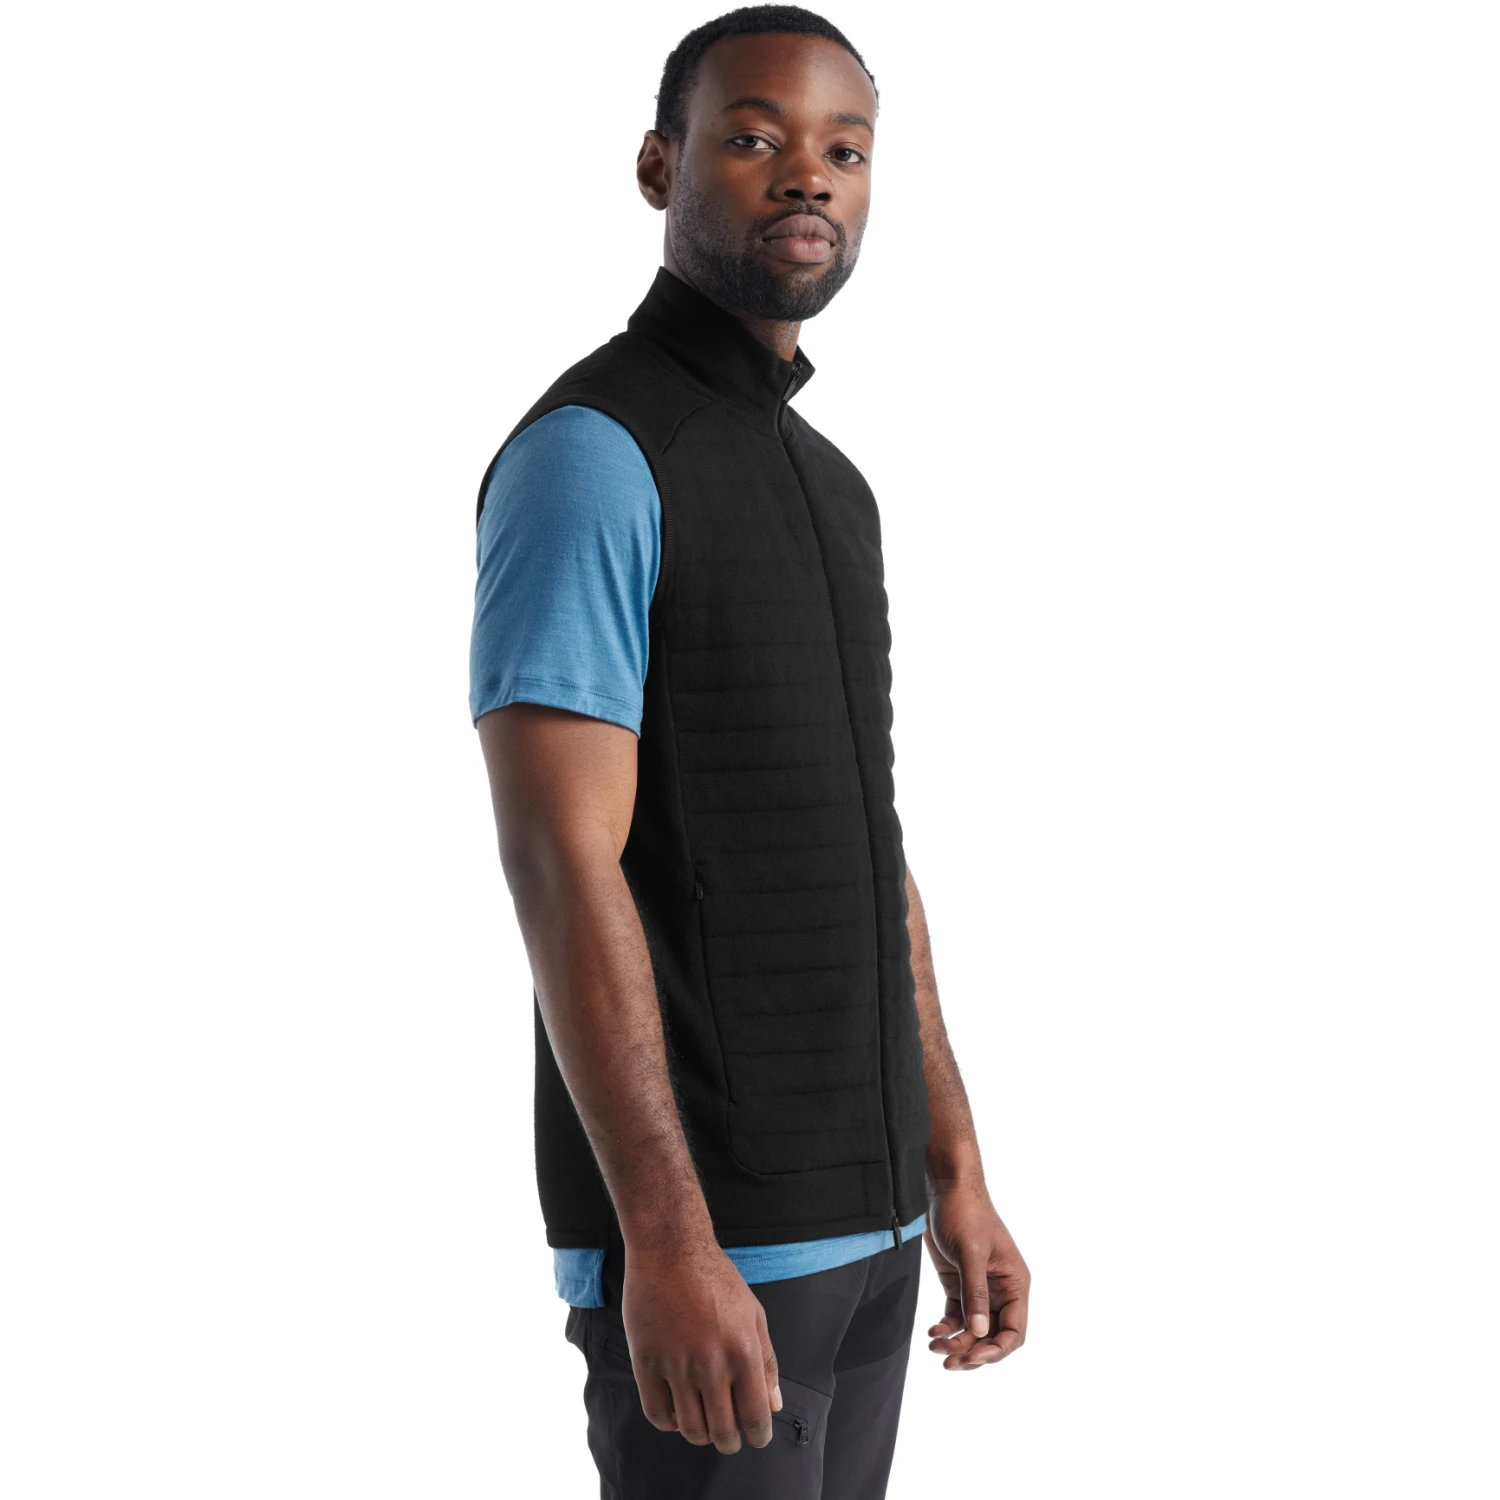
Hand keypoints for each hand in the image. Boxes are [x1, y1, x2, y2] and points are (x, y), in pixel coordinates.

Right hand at [621, 1240, 781, 1452]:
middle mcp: (712, 1365)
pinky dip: (669, 1423)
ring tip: (703, 1423)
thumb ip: (767, 1362)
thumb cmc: (717, 1279)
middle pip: (722, 1432)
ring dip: (700, 1435)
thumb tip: (774, 1405)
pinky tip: (676, 1412)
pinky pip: (657, 1414)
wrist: (671, 1251)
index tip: (755, 1438)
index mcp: (743, 1353)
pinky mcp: (647, 1363)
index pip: (755, 1417)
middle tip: (729, 1436)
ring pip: (690, 1429)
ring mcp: (677, 1366)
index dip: (758, 1436)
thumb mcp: (754, 1314)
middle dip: (729, 1442)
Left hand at [924, 1181, 1029, 1369]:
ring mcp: (979, 1290)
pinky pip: (957, 1317)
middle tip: (948, 1362)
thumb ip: (975, 1292)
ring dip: (956, 1343)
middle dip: (972, 1352)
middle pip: (993, 1337)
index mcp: (1015, 1284)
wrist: (945, 1190)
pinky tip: (933, 1333)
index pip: (1014, 1331)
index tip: (973, 1357)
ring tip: (934, 1347)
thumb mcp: (971, 1252)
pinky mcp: (958, 1285)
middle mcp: (1001, 1292)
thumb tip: (980, 1332)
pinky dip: (947, 1329)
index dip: (996, 1350)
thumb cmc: (965, 1213)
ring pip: (973, 1331)